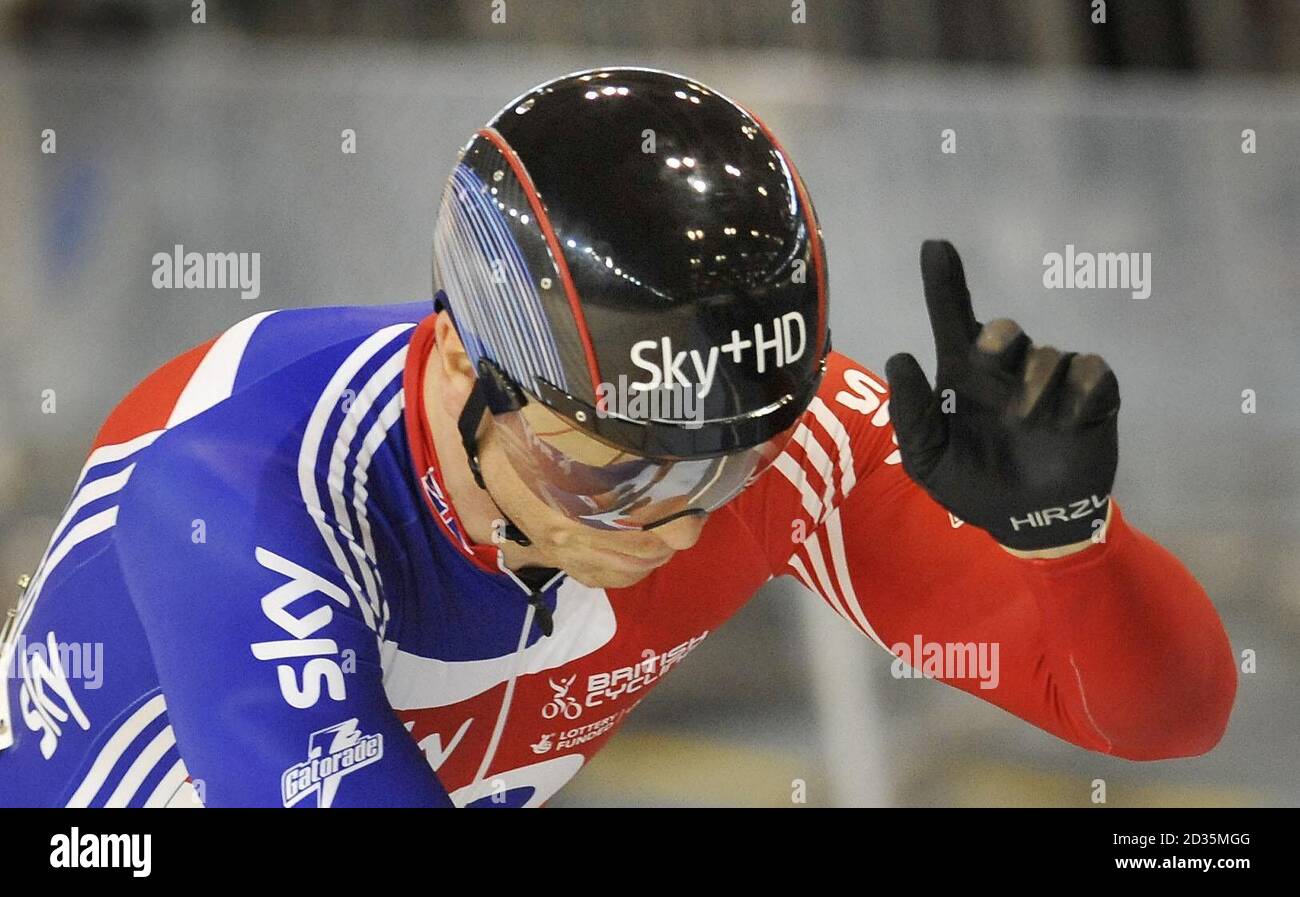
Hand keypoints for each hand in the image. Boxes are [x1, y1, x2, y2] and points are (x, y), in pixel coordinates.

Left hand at [885, 241, 1119, 550]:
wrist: (1029, 522)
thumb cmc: (972, 484)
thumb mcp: (927, 458)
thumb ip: (909, 412)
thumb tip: (900, 357)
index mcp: (964, 376)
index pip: (953, 319)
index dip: (945, 282)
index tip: (935, 247)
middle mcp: (1007, 370)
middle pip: (1004, 329)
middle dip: (997, 339)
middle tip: (984, 363)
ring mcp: (1051, 381)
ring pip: (1046, 354)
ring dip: (1034, 387)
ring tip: (1028, 424)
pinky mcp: (1093, 396)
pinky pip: (1090, 371)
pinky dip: (1078, 391)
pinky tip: (1068, 420)